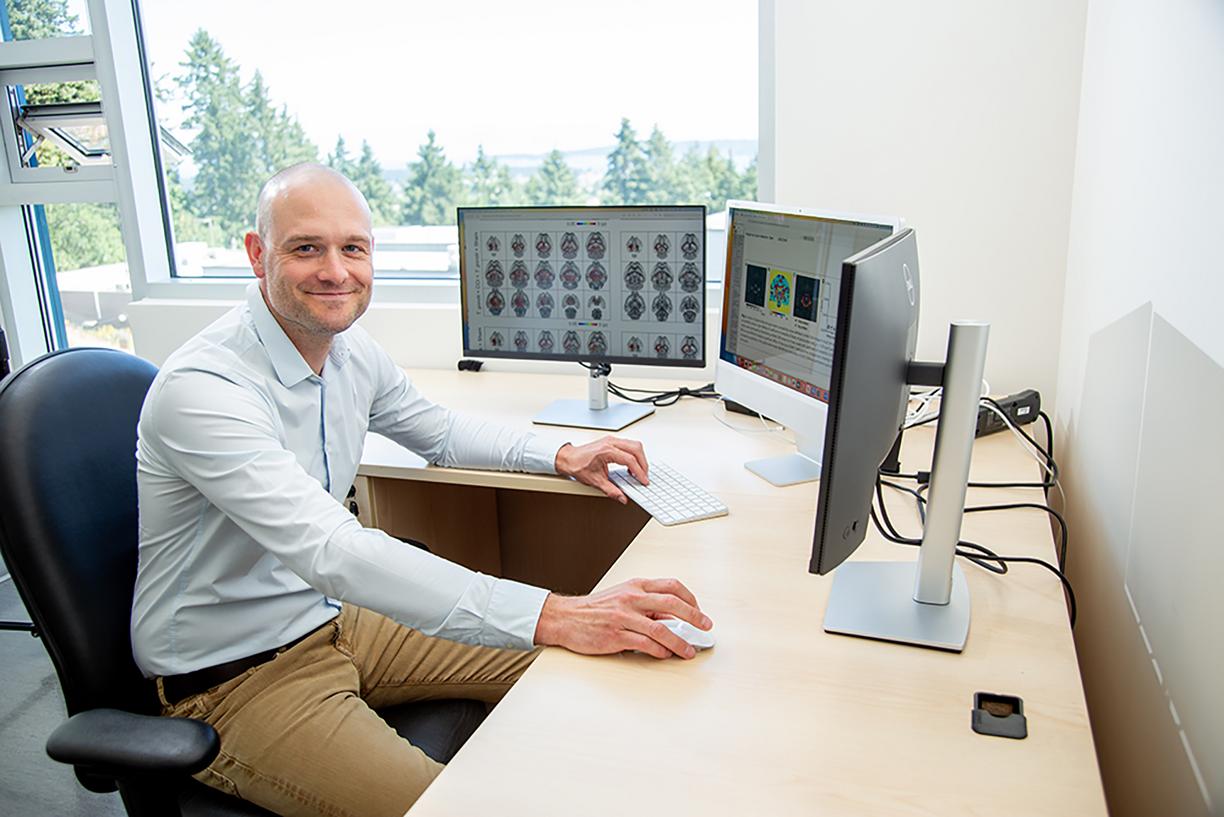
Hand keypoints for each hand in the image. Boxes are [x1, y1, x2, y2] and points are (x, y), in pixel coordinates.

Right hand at [533, 578, 712, 659]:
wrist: (565, 618)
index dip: (690, 599)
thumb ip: (647, 604)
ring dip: (679, 642)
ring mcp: (623, 617)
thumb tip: (673, 617)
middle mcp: (631, 598)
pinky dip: (659, 651)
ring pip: (660, 629)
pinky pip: (644, 644)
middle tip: (705, 627)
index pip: (671, 586)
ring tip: (688, 651)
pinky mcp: (615, 636)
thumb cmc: (595, 609)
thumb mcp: (622, 597)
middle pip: (672, 604)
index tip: (700, 611)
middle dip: (694, 617)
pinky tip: (665, 655)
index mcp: (635, 586)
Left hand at [554, 436, 647, 502]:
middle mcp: (610, 442)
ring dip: (640, 458)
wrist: (569, 458)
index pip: (630, 460)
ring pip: (634, 444)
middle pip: (636, 449)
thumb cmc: (578, 465)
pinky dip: (634, 454)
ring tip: (639, 472)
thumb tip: (622, 497)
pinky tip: (632, 465)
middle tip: (644, 476)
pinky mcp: (612, 441)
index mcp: (606, 451)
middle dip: (643, 464)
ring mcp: (611, 440)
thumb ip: (611, 491)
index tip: (643, 480)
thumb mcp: (595, 481)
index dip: (639, 471)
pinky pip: (629, 444)